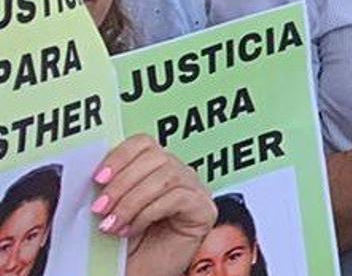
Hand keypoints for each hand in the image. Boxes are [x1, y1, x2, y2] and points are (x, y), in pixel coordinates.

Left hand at [92, 134, 216, 275]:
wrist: (141, 275)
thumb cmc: (126, 249)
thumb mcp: (111, 211)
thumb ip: (109, 187)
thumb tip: (93, 171)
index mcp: (156, 169)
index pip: (144, 143)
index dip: (120, 156)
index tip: (97, 178)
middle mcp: (179, 175)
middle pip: (155, 156)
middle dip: (122, 183)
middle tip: (99, 209)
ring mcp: (195, 190)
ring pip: (166, 176)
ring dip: (132, 200)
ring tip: (112, 225)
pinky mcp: (205, 210)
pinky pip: (178, 197)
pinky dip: (149, 212)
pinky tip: (132, 230)